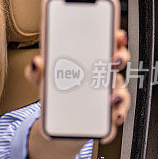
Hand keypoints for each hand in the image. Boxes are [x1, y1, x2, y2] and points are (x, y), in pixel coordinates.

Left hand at [23, 29, 131, 143]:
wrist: (58, 123)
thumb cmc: (58, 93)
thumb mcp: (44, 80)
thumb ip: (38, 72)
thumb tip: (36, 63)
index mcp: (91, 62)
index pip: (107, 45)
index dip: (116, 38)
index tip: (117, 35)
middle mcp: (104, 77)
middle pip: (119, 64)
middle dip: (121, 59)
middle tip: (115, 60)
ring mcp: (109, 96)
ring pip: (121, 92)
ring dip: (121, 93)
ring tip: (111, 97)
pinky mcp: (108, 117)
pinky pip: (117, 116)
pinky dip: (116, 117)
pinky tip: (111, 117)